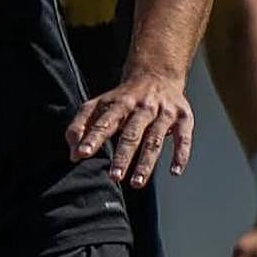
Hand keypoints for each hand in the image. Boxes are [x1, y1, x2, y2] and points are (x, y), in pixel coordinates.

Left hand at [65, 71, 193, 187]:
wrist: (157, 73)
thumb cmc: (125, 96)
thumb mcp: (101, 103)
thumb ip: (83, 125)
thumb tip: (73, 154)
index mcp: (119, 103)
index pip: (104, 121)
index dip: (93, 137)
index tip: (82, 153)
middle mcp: (142, 107)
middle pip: (131, 132)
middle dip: (122, 155)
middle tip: (114, 176)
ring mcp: (163, 112)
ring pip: (155, 139)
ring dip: (146, 162)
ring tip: (137, 183)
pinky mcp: (183, 117)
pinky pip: (184, 137)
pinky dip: (181, 154)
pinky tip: (174, 172)